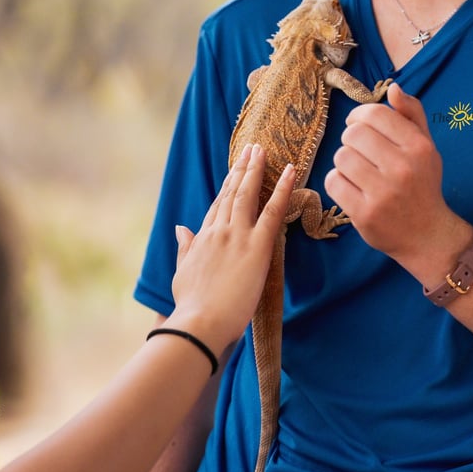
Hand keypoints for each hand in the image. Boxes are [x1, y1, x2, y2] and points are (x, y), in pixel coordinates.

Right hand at [167, 144, 294, 352]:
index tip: (235, 169)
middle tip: (252, 148)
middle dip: (242, 168)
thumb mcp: (182, 272)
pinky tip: (291, 170)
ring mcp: (238, 235)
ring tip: (263, 150)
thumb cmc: (191, 305)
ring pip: (248, 193)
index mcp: (203, 237)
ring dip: (256, 169)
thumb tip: (181, 228)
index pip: (218, 205)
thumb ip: (185, 248)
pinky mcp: (257, 245)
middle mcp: (219, 230)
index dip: (228, 185)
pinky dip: (283, 188)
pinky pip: (273, 210)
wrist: (200, 323)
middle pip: (232, 192)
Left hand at [325, 84, 470, 281]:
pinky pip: (333, 181)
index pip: (374, 114)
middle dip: (350, 140)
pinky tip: (351, 188)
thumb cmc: (422, 184)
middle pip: (352, 134)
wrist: (426, 234)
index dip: (358, 115)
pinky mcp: (364, 213)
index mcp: (418, 147)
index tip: (357, 125)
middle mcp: (402, 168)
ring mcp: (383, 193)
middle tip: (359, 152)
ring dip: (344, 162)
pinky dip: (337, 182)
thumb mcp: (426, 147)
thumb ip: (412, 114)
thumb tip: (393, 88)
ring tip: (357, 172)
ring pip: (341, 157)